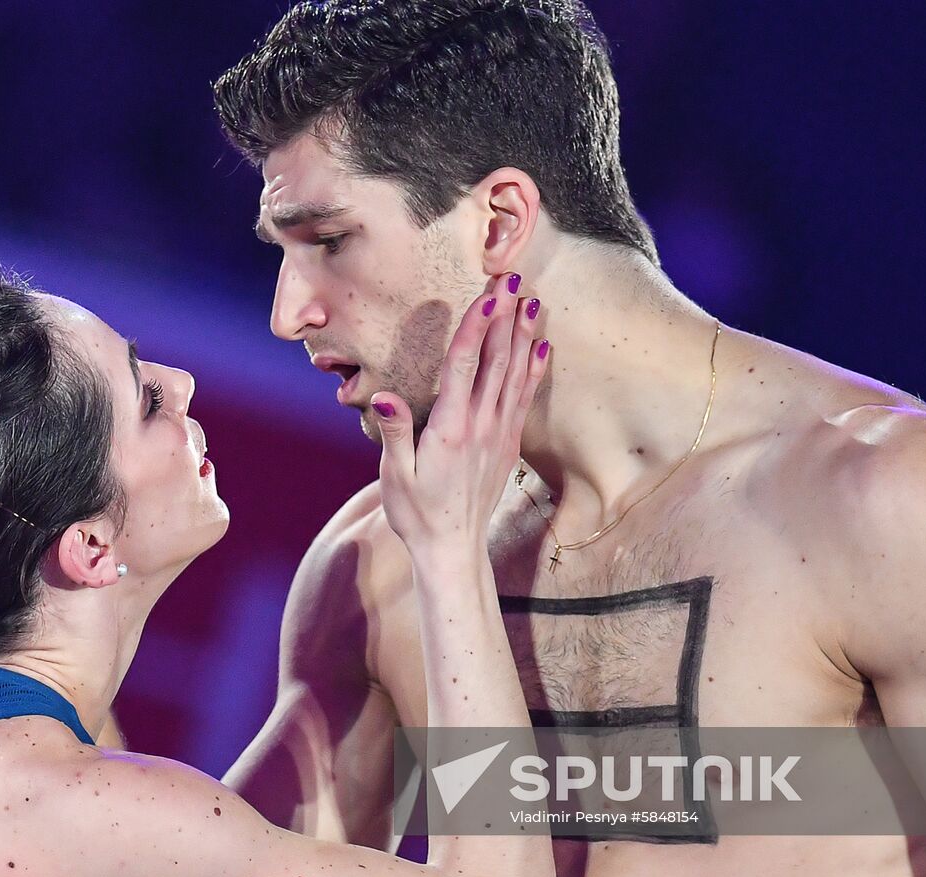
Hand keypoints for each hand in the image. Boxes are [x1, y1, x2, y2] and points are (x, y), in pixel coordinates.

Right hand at [372, 272, 548, 553]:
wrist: (453, 549)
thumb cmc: (416, 513)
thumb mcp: (394, 476)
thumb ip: (395, 432)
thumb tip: (384, 394)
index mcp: (450, 429)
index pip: (464, 366)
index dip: (477, 327)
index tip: (488, 295)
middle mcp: (481, 426)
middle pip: (497, 361)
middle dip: (506, 317)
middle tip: (514, 278)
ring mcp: (499, 434)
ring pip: (516, 374)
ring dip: (524, 334)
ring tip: (531, 298)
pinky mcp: (508, 444)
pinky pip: (525, 397)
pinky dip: (535, 368)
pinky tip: (542, 345)